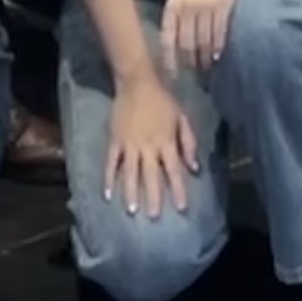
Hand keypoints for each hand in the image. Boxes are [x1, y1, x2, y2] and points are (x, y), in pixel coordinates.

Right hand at [101, 71, 200, 215]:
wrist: (138, 83)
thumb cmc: (163, 100)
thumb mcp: (182, 118)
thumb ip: (189, 143)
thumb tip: (195, 168)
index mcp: (166, 142)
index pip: (174, 170)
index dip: (178, 190)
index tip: (182, 208)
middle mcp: (148, 146)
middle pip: (151, 176)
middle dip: (154, 197)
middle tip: (154, 217)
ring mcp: (129, 144)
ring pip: (130, 173)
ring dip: (131, 192)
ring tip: (131, 211)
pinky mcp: (115, 141)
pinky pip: (111, 163)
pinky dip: (108, 178)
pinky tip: (106, 194)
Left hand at [165, 0, 254, 70]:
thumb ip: (177, 17)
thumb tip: (174, 48)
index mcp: (173, 5)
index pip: (168, 39)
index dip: (169, 60)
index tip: (172, 76)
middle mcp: (187, 7)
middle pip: (187, 45)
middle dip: (190, 63)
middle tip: (194, 75)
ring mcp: (205, 6)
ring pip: (204, 42)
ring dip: (205, 59)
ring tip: (207, 68)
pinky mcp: (223, 5)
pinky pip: (219, 34)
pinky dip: (218, 48)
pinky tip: (218, 55)